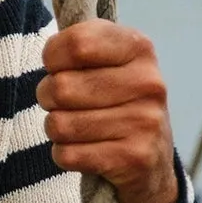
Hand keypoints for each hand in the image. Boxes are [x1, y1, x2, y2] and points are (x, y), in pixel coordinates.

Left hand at [35, 21, 180, 202]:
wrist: (153, 158)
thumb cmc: (117, 99)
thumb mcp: (107, 59)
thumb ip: (77, 44)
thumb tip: (49, 52)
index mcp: (139, 48)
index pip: (76, 43)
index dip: (53, 57)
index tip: (58, 67)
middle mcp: (147, 82)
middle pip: (61, 87)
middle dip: (48, 97)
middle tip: (64, 103)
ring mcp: (144, 122)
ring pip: (59, 124)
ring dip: (56, 129)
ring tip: (76, 126)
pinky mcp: (134, 158)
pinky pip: (67, 155)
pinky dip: (65, 155)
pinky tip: (84, 150)